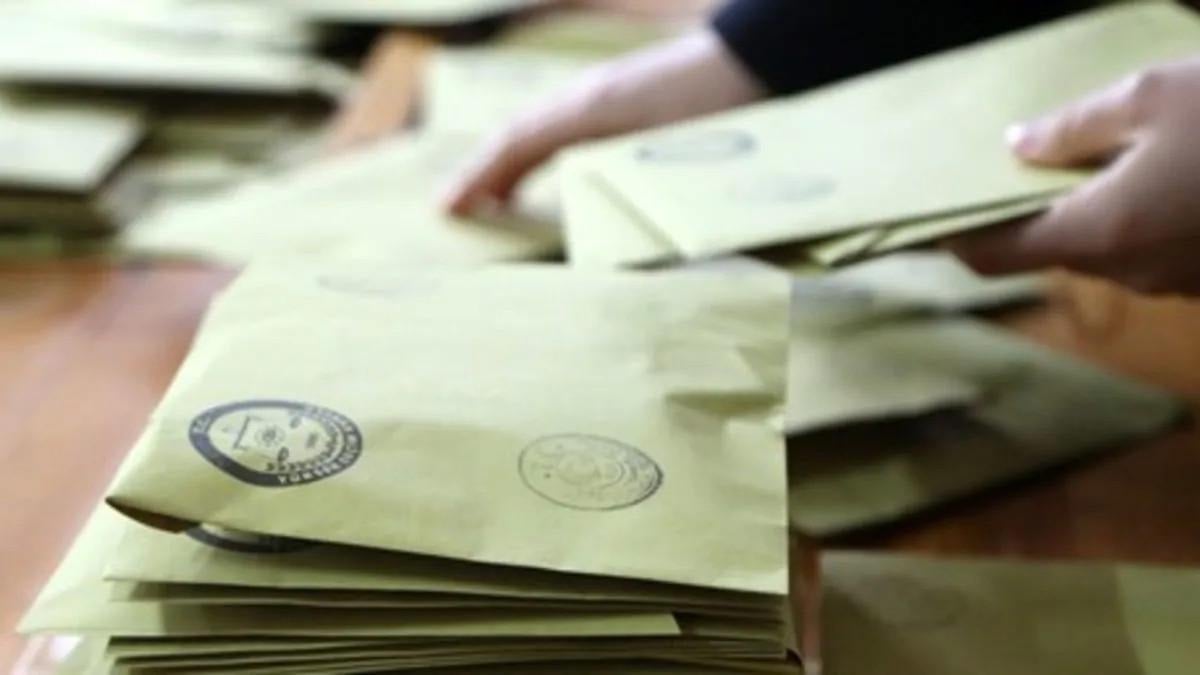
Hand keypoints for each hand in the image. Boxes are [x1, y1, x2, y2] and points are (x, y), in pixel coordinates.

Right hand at [441, 30, 764, 215]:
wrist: (756, 62)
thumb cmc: (706, 100)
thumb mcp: (647, 137)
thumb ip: (595, 166)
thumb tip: (543, 206)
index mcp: (584, 109)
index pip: (513, 143)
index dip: (477, 176)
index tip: (447, 207)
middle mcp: (588, 101)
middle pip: (517, 135)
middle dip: (481, 171)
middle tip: (454, 209)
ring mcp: (607, 101)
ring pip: (540, 131)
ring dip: (509, 165)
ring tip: (492, 201)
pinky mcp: (630, 110)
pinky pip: (566, 132)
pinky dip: (543, 156)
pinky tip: (551, 175)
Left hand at [947, 56, 1199, 295]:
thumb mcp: (1150, 99)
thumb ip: (1072, 128)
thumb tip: (1017, 146)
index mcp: (1099, 232)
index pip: (996, 256)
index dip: (959, 238)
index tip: (937, 214)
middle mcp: (1129, 271)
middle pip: (1052, 249)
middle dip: (1034, 213)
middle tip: (1027, 166)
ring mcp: (1172, 281)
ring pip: (1104, 251)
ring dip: (1091, 215)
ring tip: (1100, 162)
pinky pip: (1148, 252)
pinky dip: (1135, 222)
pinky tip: (1157, 179)